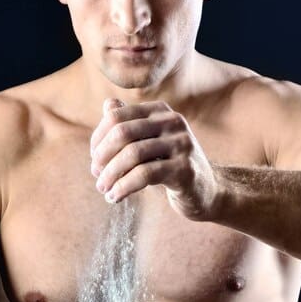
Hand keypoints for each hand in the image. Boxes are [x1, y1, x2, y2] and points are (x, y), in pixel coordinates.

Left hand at [89, 98, 219, 219]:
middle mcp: (173, 121)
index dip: (98, 139)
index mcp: (160, 111)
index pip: (116, 116)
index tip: (94, 160)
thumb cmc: (170, 166)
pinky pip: (144, 175)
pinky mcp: (185, 169)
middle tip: (96, 176)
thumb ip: (129, 124)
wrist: (206, 190)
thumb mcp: (149, 142)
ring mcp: (182, 144)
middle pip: (122, 133)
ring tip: (103, 189)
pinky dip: (123, 187)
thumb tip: (107, 105)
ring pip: (132, 154)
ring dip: (110, 175)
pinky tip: (115, 197)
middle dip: (102, 157)